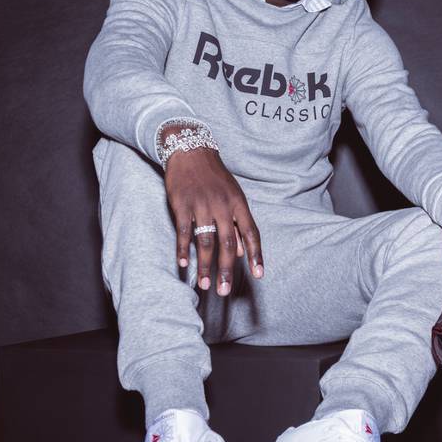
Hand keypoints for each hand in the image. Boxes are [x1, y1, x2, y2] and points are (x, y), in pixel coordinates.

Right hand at [162, 136, 263, 296]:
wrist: (190, 150)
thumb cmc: (214, 177)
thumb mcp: (233, 196)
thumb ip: (238, 224)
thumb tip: (243, 252)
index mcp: (239, 204)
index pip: (251, 233)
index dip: (256, 255)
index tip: (259, 275)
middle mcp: (222, 206)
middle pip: (227, 243)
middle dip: (227, 269)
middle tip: (224, 291)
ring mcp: (201, 205)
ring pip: (205, 241)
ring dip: (205, 265)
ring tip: (205, 285)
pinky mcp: (182, 204)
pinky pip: (184, 231)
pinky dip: (183, 249)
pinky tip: (184, 265)